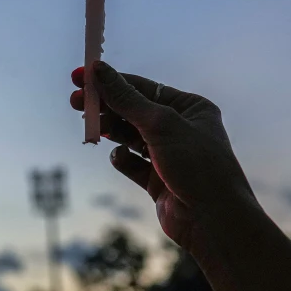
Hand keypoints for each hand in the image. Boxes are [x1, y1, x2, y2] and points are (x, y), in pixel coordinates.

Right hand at [71, 61, 258, 251]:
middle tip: (75, 102)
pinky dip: (123, 159)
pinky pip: (132, 164)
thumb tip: (98, 71)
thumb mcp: (160, 124)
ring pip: (130, 136)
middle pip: (133, 111)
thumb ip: (126, 99)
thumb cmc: (198, 165)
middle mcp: (181, 129)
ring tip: (90, 129)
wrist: (214, 220)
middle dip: (105, 106)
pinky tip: (119, 158)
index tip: (80, 77)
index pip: (144, 88)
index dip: (111, 81)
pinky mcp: (158, 181)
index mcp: (191, 108)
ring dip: (110, 131)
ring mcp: (169, 156)